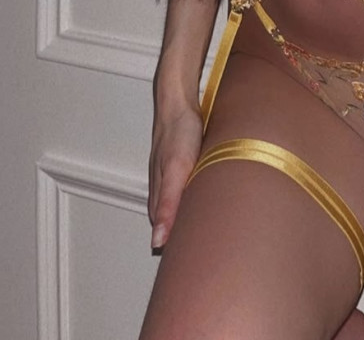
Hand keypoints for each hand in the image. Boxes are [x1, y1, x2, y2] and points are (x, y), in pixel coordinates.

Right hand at [148, 101, 203, 248]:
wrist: (179, 100)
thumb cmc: (178, 132)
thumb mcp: (176, 169)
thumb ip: (168, 204)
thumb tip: (158, 239)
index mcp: (159, 195)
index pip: (164, 233)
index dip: (175, 247)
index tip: (188, 264)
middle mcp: (163, 188)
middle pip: (171, 221)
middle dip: (183, 236)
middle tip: (201, 252)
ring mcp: (172, 175)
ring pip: (179, 205)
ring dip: (189, 217)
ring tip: (205, 232)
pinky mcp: (183, 164)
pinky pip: (187, 188)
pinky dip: (194, 198)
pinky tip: (205, 199)